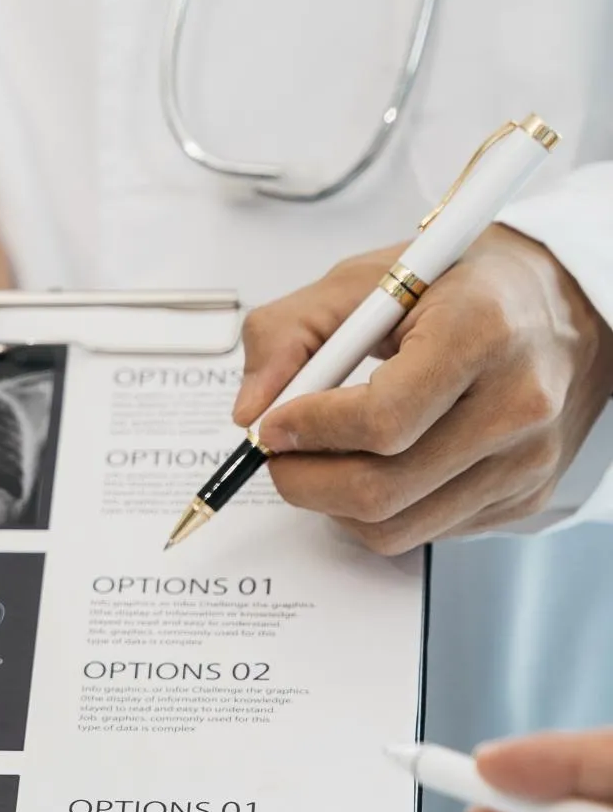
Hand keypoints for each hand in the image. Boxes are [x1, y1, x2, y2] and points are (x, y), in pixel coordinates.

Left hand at [235, 229, 612, 553]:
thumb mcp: (367, 279)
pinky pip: (426, 532)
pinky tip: (378, 463)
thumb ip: (290, 331)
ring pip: (396, 527)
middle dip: (304, 481)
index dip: (310, 430)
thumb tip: (250, 411)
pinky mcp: (525, 497)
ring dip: (333, 504)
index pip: (382, 419)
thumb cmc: (461, 287)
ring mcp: (526, 460)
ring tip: (321, 459)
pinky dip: (379, 510)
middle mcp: (517, 404)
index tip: (272, 424)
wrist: (561, 306)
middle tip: (278, 454)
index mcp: (482, 332)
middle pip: (381, 489)